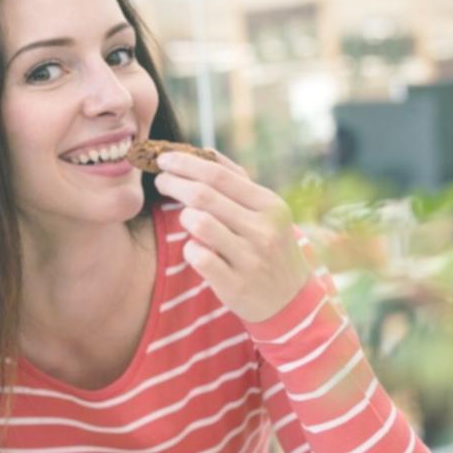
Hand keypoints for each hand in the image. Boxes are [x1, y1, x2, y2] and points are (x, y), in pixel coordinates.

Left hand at [152, 151, 311, 323]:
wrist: (291, 301)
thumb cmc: (270, 246)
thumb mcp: (266, 212)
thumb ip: (237, 182)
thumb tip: (205, 152)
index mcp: (269, 205)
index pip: (218, 175)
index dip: (185, 164)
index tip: (164, 159)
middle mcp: (263, 229)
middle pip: (204, 196)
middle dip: (174, 183)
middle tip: (161, 181)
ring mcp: (250, 258)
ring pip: (199, 224)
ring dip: (183, 217)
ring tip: (185, 217)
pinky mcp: (235, 284)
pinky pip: (198, 257)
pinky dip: (189, 249)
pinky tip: (194, 248)